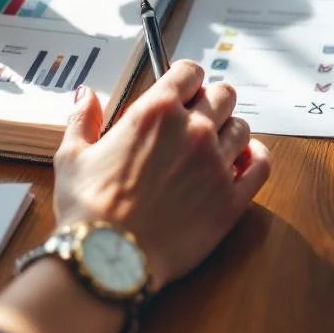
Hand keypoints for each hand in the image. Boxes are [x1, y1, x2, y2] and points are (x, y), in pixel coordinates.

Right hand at [53, 61, 270, 290]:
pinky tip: (244, 162)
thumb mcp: (72, 156)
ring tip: (216, 144)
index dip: (187, 78)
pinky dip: (256, 158)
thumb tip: (85, 94)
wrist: (109, 260)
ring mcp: (217, 164)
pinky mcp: (232, 199)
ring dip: (230, 131)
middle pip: (223, 94)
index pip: (190, 71)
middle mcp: (193, 130)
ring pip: (242, 127)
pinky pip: (261, 165)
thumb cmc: (88, 211)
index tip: (183, 89)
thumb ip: (83, 118)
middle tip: (199, 118)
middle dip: (212, 101)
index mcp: (156, 112)